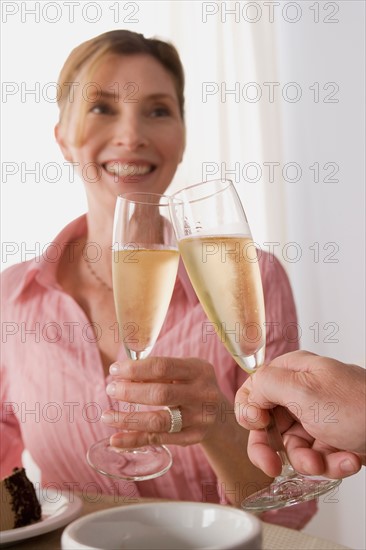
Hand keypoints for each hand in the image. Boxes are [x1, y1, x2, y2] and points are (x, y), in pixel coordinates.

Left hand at [101, 356, 224, 447]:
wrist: (221, 415)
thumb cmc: (193, 386)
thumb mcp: (185, 371)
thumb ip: (160, 371)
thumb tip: (121, 374)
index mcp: (199, 370)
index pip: (163, 367)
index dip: (135, 369)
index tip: (115, 370)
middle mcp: (202, 394)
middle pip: (161, 394)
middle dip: (130, 392)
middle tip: (110, 390)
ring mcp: (199, 419)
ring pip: (159, 421)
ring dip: (128, 420)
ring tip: (106, 416)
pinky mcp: (192, 438)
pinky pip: (159, 440)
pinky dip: (134, 440)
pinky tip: (115, 440)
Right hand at [235, 351, 365, 478]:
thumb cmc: (359, 406)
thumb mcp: (303, 391)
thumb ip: (265, 386)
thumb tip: (248, 395)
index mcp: (292, 372)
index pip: (253, 390)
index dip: (250, 412)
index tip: (258, 427)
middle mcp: (301, 392)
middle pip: (268, 424)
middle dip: (274, 449)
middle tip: (272, 467)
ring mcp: (317, 416)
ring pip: (292, 447)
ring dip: (309, 461)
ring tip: (329, 460)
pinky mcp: (333, 438)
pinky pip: (317, 456)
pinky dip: (331, 464)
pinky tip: (349, 460)